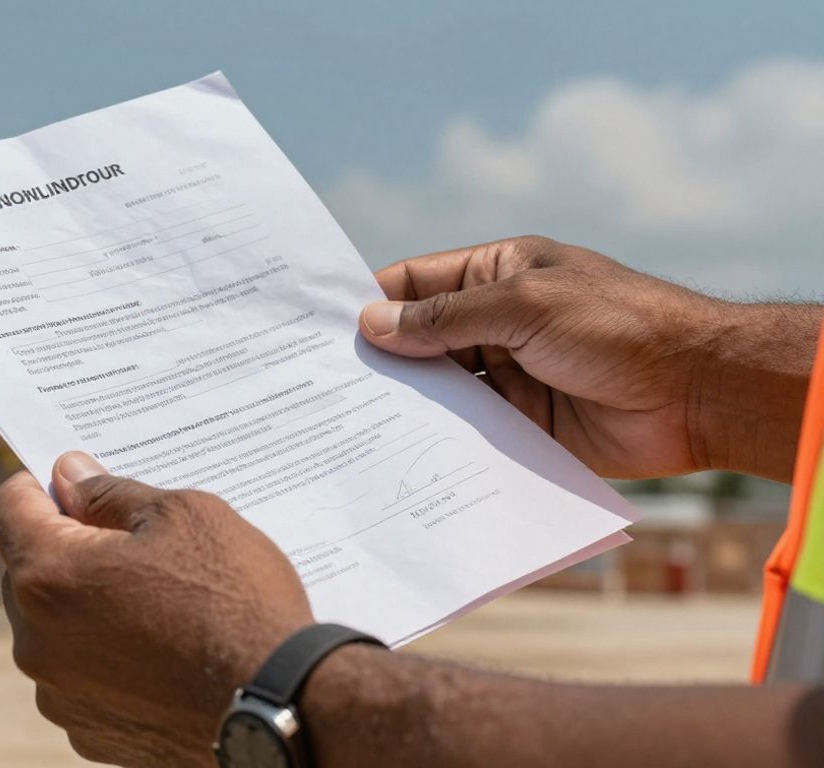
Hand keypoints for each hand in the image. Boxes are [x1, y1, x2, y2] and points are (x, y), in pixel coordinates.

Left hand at [0, 452, 312, 765]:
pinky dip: (109, 659)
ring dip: (87, 608)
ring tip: (159, 604)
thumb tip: (71, 477)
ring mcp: (60, 697)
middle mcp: (36, 643)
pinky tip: (164, 652)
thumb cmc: (236, 600)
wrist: (285, 705)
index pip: (4, 508)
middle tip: (135, 544)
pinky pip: (82, 678)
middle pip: (26, 571)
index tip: (75, 484)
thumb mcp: (183, 516)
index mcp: (47, 576)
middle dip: (69, 548)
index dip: (37, 485)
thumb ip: (111, 493)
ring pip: (54, 628)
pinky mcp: (90, 735)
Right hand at [359, 236, 818, 480]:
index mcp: (497, 276)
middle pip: (420, 340)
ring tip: (346, 422)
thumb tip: (373, 323)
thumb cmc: (618, 326)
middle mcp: (496, 324)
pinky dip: (437, 441)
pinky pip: (467, 432)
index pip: (417, 283)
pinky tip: (397, 452)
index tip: (319, 329)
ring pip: (438, 390)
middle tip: (320, 384)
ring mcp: (507, 377)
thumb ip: (446, 317)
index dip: (371, 302)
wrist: (697, 393)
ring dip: (404, 403)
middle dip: (379, 359)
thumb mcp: (525, 306)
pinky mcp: (520, 427)